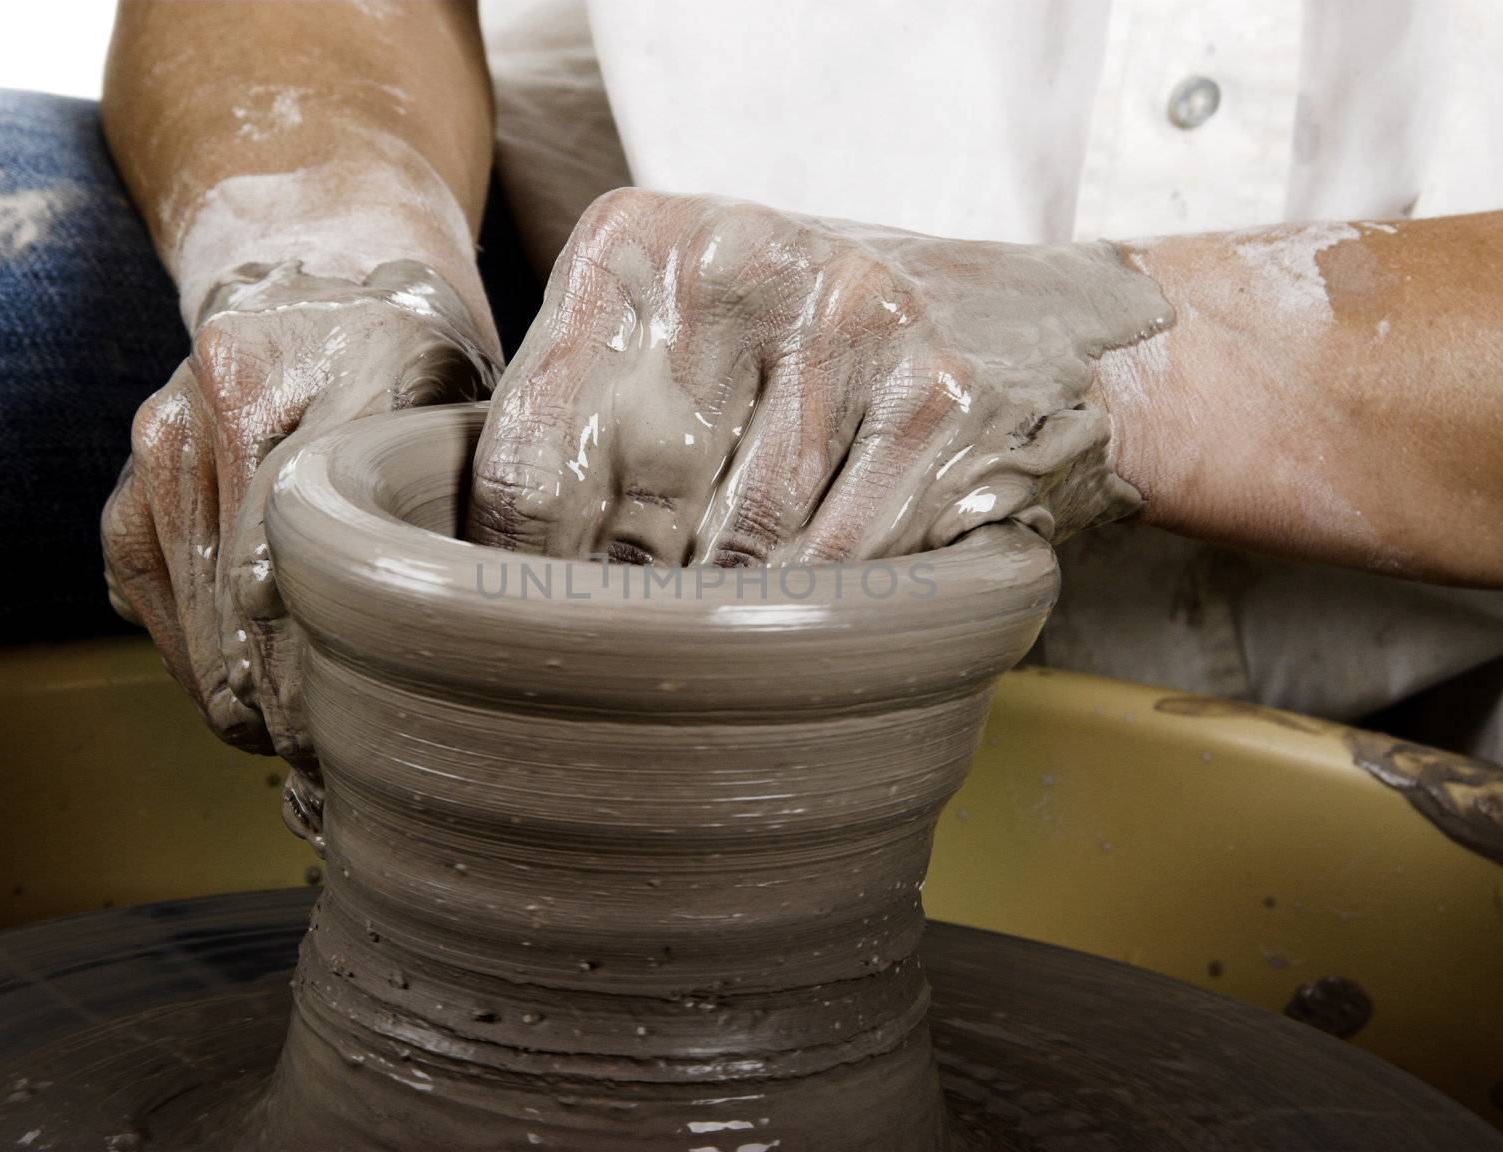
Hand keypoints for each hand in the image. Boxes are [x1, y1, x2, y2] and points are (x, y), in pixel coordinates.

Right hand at [103, 261, 497, 763]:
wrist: (321, 281)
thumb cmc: (421, 370)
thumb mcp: (474, 415)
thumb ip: (475, 509)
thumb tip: (474, 643)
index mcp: (345, 366)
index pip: (323, 548)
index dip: (322, 659)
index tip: (343, 731)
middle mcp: (233, 389)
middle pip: (246, 591)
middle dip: (281, 695)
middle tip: (322, 763)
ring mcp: (167, 428)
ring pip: (190, 603)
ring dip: (232, 688)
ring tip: (285, 742)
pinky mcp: (132, 468)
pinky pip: (145, 587)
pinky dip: (191, 652)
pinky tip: (236, 690)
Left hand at [468, 189, 1169, 566]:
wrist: (1022, 325)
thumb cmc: (808, 359)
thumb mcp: (683, 349)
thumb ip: (592, 425)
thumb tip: (495, 574)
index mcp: (634, 242)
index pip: (531, 447)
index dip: (521, 567)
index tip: (522, 634)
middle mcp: (733, 259)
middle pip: (633, 508)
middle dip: (628, 602)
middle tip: (628, 655)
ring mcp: (846, 317)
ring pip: (739, 552)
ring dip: (729, 618)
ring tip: (732, 631)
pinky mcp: (938, 391)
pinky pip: (840, 560)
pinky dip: (821, 608)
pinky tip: (816, 614)